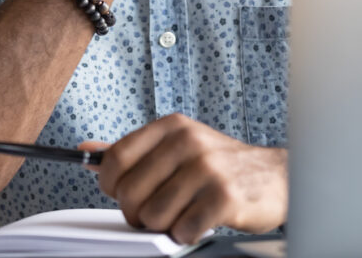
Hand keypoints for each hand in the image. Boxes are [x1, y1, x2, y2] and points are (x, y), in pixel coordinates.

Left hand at [80, 113, 287, 243]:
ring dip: (166, 225)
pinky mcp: (224, 196)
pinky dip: (189, 233)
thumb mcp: (176, 147)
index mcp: (172, 126)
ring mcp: (207, 167)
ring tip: (187, 211)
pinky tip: (203, 219)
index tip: (126, 192)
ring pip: (153, 217)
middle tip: (159, 210)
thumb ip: (132, 151)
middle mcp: (189, 141)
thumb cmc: (220, 164)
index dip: (112, 186)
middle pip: (130, 193)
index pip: (116, 158)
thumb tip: (86, 150)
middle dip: (138, 213)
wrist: (275, 177)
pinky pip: (182, 230)